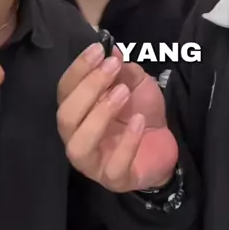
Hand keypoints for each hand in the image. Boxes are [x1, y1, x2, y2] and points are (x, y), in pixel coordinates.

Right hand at [57, 45, 177, 192]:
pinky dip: (127, 142)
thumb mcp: (134, 84)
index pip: (64, 89)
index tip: (98, 50)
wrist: (164, 145)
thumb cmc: (139, 112)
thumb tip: (112, 50)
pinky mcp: (114, 179)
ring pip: (79, 145)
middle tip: (113, 67)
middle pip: (65, 116)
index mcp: (76, 111)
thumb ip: (122, 70)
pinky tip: (138, 121)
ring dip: (100, 114)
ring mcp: (92, 162)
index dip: (78, 68)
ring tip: (123, 93)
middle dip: (88, 88)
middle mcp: (75, 136)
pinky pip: (113, 166)